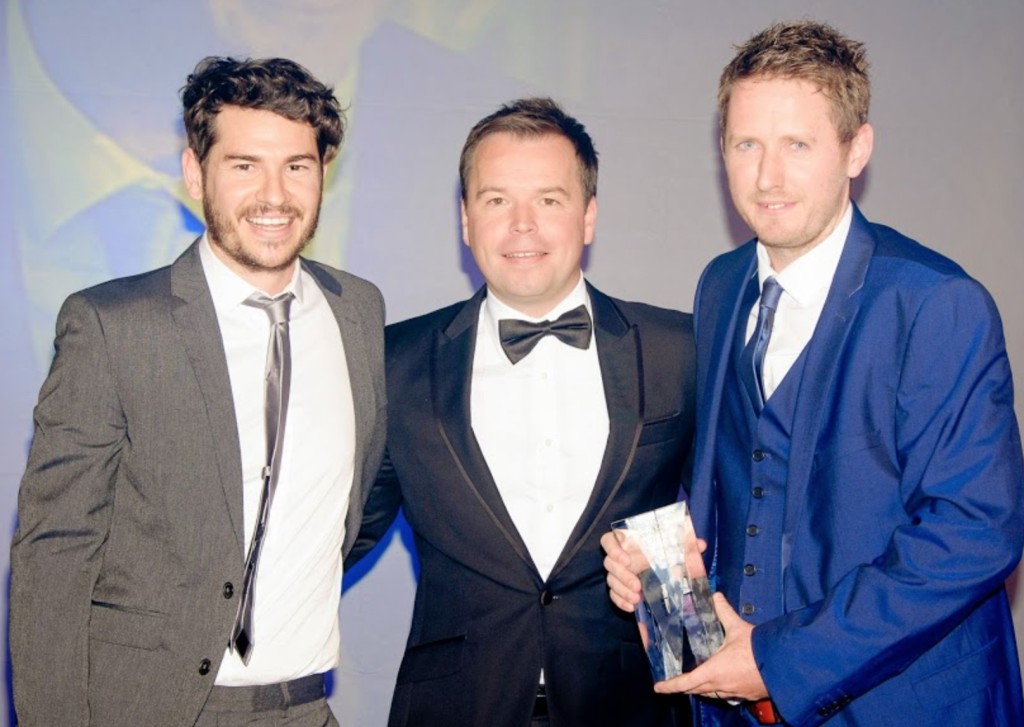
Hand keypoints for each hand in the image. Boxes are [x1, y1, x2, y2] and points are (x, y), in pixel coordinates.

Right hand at [601, 530, 707, 612]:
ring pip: (611, 580)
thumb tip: (700, 544)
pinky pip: (613, 595)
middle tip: (638, 586)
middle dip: (622, 576)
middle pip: (609, 563)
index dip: (613, 549)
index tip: (627, 559)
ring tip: (637, 599)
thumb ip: (687, 545)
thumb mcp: (678, 548)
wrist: (667, 570)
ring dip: (622, 590)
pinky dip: (620, 601)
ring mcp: (617, 573)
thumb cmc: (668, 553)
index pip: (609, 540)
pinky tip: (631, 607)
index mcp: (628, 542)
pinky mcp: (619, 588)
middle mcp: (619, 557)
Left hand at [653, 593, 767, 701]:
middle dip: (684, 687)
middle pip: (697, 690)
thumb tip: (716, 596)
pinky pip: (726, 695)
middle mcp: (721, 685)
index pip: (685, 682)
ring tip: (695, 682)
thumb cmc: (759, 648)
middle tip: (674, 683)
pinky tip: (721, 682)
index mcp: (714, 671)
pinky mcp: (747, 695)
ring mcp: (735, 692)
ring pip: (712, 693)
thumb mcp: (738, 628)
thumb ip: (724, 612)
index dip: (670, 685)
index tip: (658, 687)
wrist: (785, 664)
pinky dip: (718, 689)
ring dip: (702, 688)